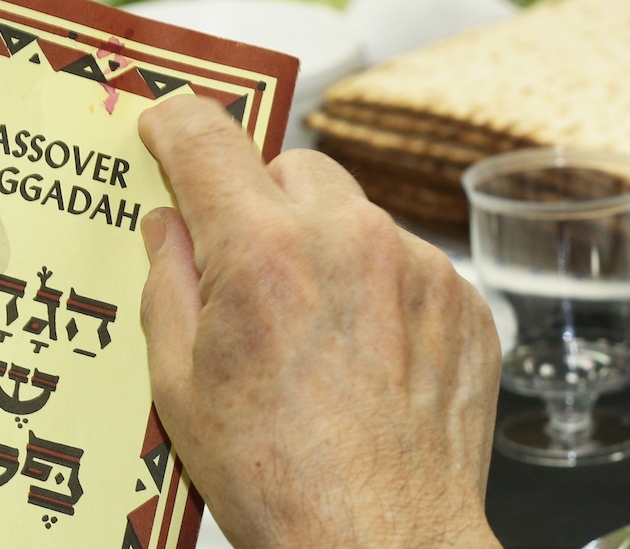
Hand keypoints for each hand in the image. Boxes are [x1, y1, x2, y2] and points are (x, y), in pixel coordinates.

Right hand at [135, 96, 502, 548]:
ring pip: (353, 212)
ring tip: (308, 332)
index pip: (207, 137)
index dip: (175, 124)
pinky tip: (361, 358)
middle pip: (289, 164)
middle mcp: (347, 240)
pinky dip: (377, 289)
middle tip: (242, 269)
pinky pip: (406, 261)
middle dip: (259, 202)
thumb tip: (166, 224)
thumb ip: (167, 283)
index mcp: (263, 253)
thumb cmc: (279, 480)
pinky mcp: (463, 303)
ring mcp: (417, 268)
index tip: (165, 128)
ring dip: (323, 244)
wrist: (383, 544)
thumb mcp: (178, 384)